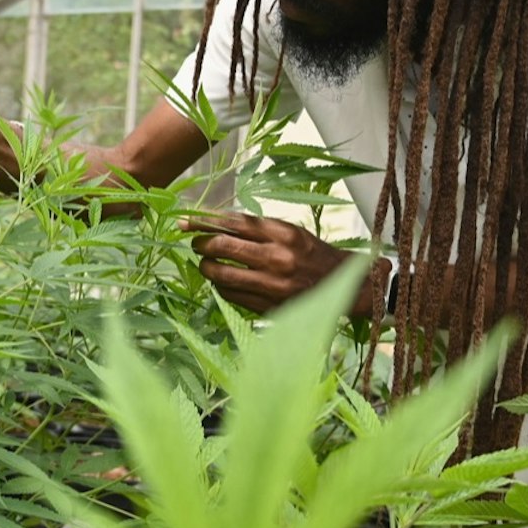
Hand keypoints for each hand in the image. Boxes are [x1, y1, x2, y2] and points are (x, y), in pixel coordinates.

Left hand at [180, 212, 361, 314]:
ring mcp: (272, 284)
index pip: (233, 222)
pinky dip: (220, 286)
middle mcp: (277, 257)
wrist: (342, 286)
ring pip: (220, 274)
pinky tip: (223, 280)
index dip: (203, 221)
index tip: (185, 222)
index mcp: (283, 233)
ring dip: (206, 267)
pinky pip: (230, 294)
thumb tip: (213, 224)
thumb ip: (256, 228)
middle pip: (221, 246)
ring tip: (206, 264)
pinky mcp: (268, 306)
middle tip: (196, 244)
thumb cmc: (311, 254)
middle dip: (200, 244)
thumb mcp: (289, 232)